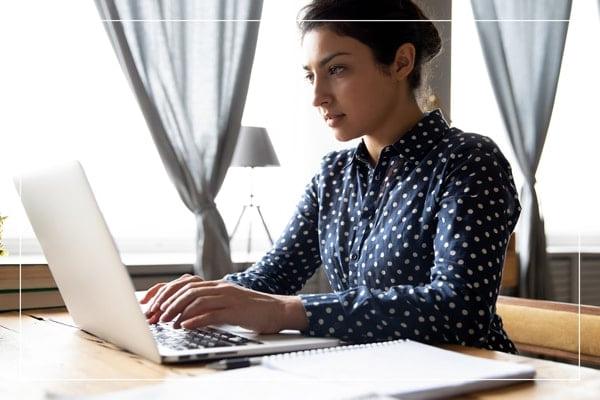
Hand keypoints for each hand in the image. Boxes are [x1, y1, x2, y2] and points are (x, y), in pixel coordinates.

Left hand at [141, 275, 307, 333]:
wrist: (277, 310)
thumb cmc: (251, 310)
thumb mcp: (226, 304)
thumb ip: (207, 305)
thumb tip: (182, 316)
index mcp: (216, 285)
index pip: (184, 283)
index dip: (164, 292)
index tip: (149, 304)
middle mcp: (220, 287)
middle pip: (186, 289)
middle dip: (166, 303)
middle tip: (154, 316)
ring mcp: (228, 297)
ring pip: (196, 299)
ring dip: (177, 311)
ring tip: (165, 322)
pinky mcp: (235, 309)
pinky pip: (212, 313)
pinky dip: (196, 319)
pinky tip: (185, 326)